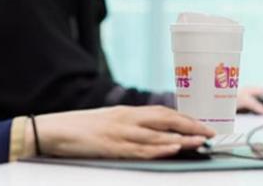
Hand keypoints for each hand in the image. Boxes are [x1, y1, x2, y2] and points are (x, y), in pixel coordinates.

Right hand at [30, 105, 214, 158]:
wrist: (52, 130)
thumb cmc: (79, 128)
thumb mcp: (107, 122)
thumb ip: (128, 126)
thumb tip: (151, 133)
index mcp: (126, 112)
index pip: (161, 112)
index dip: (184, 118)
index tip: (201, 124)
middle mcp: (126, 119)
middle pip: (164, 120)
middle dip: (189, 126)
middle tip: (209, 132)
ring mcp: (119, 132)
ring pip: (157, 135)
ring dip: (180, 138)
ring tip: (200, 142)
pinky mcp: (112, 147)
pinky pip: (140, 149)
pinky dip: (159, 149)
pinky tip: (172, 149)